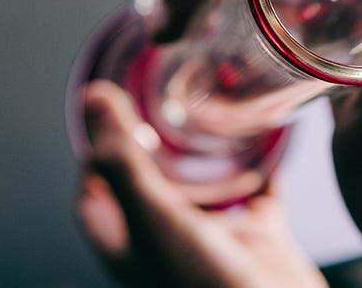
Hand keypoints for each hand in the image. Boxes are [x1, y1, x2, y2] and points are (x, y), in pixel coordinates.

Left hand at [75, 79, 325, 286]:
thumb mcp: (155, 218)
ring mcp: (212, 238)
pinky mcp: (257, 235)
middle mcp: (166, 238)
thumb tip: (94, 100)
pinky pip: (258, 189)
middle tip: (162, 94)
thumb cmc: (205, 286)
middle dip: (155, 136)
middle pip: (149, 177)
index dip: (97, 143)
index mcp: (127, 240)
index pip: (95, 183)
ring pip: (203, 182)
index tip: (109, 103)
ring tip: (212, 104)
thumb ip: (124, 161)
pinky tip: (267, 134)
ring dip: (207, 148)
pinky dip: (262, 161)